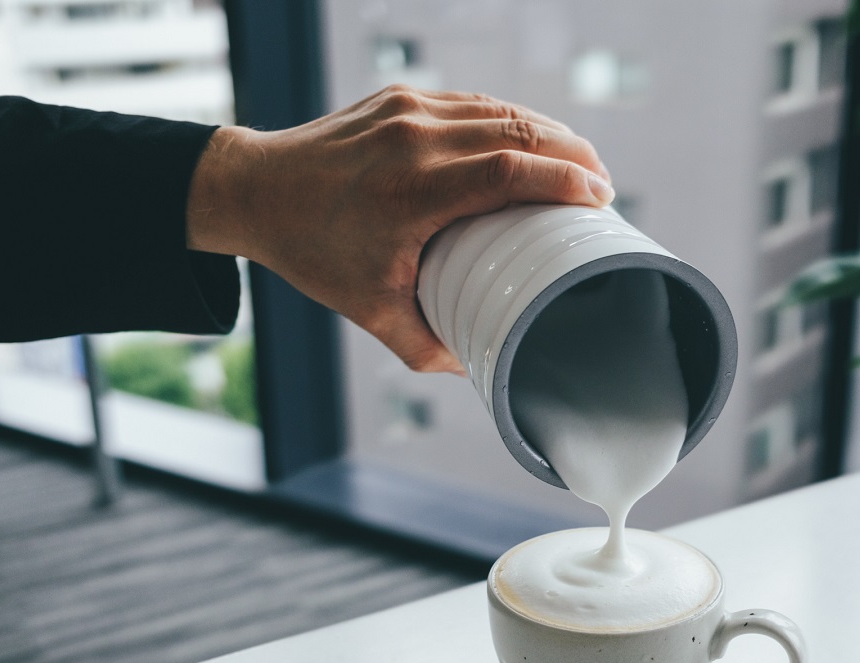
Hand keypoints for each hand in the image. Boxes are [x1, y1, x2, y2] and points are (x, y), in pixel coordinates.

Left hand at [186, 84, 613, 372]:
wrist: (255, 189)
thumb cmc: (312, 252)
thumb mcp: (369, 311)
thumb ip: (425, 347)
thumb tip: (477, 367)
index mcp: (411, 191)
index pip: (507, 170)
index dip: (563, 180)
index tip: (600, 199)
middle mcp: (412, 140)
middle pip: (517, 132)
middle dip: (572, 155)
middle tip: (603, 186)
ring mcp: (406, 111)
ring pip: (499, 110)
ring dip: (548, 133)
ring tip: (582, 162)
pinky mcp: (399, 98)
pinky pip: (472, 103)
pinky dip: (512, 120)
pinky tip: (534, 139)